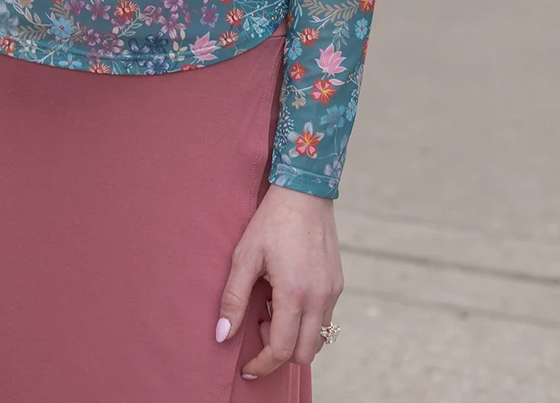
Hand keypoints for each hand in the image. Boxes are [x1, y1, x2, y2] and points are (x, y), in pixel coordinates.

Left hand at [216, 184, 342, 378]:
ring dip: (295, 337)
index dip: (263, 363)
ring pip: (319, 339)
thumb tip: (222, 335)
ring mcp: (332, 292)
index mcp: (295, 293)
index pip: (283, 350)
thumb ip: (233, 298)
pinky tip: (288, 295)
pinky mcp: (338, 284)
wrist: (304, 192)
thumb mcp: (245, 256)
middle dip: (280, 352)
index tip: (247, 366)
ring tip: (274, 307)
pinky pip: (326, 318)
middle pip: (305, 354)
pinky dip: (307, 321)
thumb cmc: (271, 221)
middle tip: (260, 323)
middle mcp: (319, 298)